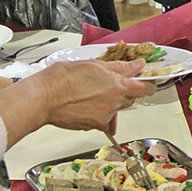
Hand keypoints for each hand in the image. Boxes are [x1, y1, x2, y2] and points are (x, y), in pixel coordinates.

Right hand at [34, 59, 155, 132]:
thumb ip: (119, 67)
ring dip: (111, 103)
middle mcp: (115, 102)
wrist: (44, 98)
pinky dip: (100, 115)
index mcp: (117, 84)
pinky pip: (105, 121)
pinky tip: (88, 107)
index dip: (148, 85)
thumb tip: (137, 65)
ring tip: (92, 95)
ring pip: (117, 109)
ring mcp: (105, 116)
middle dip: (125, 92)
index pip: (144, 87)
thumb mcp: (94, 65)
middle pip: (131, 98)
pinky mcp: (94, 125)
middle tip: (109, 85)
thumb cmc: (63, 78)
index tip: (147, 82)